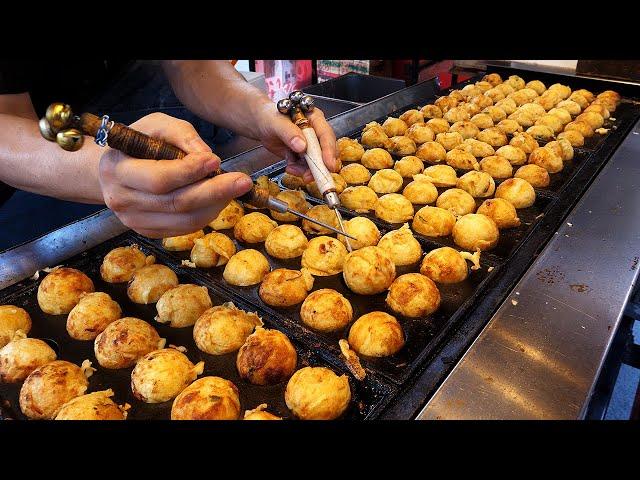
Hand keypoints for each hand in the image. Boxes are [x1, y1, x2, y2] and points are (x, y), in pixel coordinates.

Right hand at [98, 112, 252, 237]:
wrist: (114, 168)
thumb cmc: (140, 142)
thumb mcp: (156, 124)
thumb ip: (181, 134)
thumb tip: (207, 155)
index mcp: (116, 169)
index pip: (159, 178)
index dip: (190, 171)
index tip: (216, 161)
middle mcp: (122, 200)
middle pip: (176, 203)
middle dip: (214, 192)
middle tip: (242, 180)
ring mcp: (134, 221)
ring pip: (185, 220)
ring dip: (216, 204)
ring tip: (234, 187)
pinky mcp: (149, 232)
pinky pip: (185, 228)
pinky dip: (207, 214)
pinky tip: (218, 199)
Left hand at [253, 101, 337, 181]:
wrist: (261, 124)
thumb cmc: (269, 117)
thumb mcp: (276, 123)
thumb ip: (289, 132)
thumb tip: (302, 146)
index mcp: (314, 118)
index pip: (325, 134)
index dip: (329, 150)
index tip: (328, 164)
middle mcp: (315, 132)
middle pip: (325, 151)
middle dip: (319, 166)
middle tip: (310, 176)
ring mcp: (310, 144)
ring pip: (316, 161)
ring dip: (306, 170)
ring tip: (292, 169)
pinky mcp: (304, 154)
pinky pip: (306, 166)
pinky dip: (298, 170)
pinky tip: (290, 166)